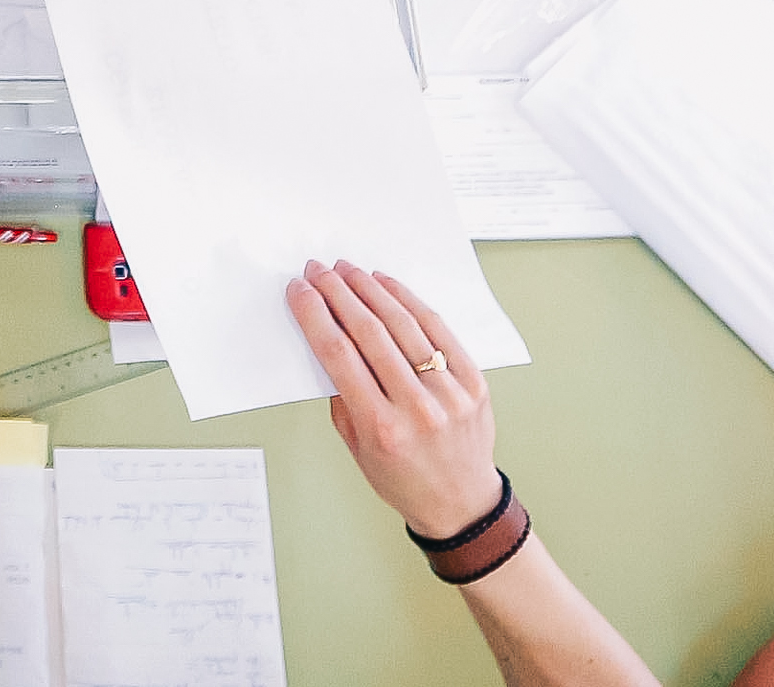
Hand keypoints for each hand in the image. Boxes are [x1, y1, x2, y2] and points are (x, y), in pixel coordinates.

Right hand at [287, 260, 499, 536]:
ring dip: (370, 290)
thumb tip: (329, 341)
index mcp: (381, 428)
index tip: (300, 292)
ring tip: (349, 271)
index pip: (339, 356)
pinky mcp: (473, 381)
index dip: (315, 316)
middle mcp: (417, 408)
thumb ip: (341, 398)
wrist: (461, 502)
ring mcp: (449, 393)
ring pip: (403, 324)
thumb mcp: (358, 449)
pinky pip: (438, 330)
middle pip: (368, 332)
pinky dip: (410, 302)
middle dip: (338, 294)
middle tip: (320, 271)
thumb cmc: (405, 480)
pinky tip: (388, 286)